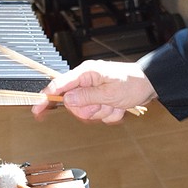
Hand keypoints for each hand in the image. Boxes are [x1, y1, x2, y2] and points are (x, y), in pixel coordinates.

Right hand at [31, 59, 155, 123]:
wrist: (151, 84)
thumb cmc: (132, 83)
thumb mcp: (109, 93)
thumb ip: (86, 98)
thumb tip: (66, 101)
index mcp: (86, 73)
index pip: (59, 86)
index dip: (47, 98)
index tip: (37, 109)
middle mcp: (87, 81)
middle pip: (74, 105)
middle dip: (91, 110)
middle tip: (105, 105)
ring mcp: (94, 91)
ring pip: (88, 112)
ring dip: (104, 112)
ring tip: (116, 104)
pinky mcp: (101, 100)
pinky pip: (99, 114)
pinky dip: (110, 113)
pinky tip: (120, 106)